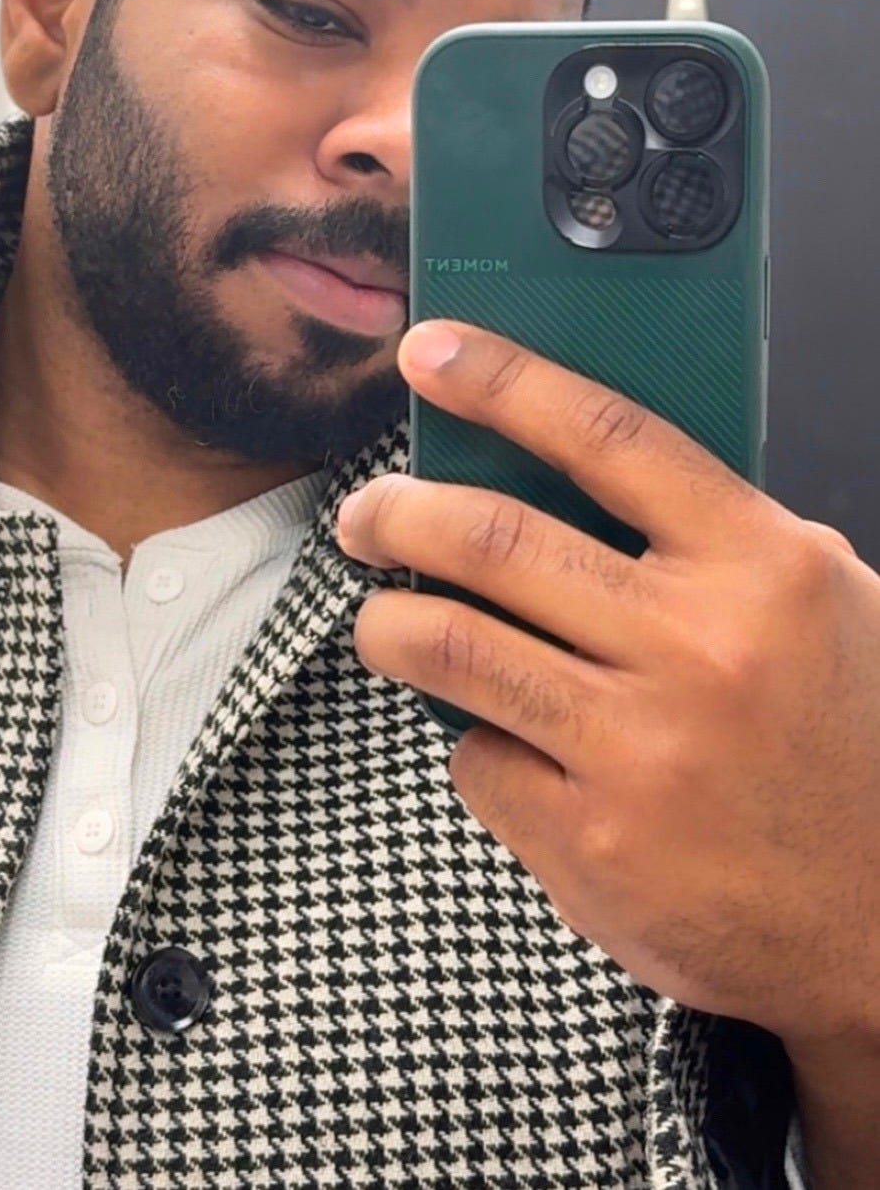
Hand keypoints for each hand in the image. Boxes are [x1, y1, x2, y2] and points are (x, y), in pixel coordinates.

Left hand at [337, 319, 879, 1060]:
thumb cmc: (848, 749)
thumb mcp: (816, 606)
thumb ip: (709, 537)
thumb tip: (564, 470)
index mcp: (763, 569)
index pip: (607, 438)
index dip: (503, 382)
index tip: (429, 352)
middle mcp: (699, 650)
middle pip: (494, 538)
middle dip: (397, 511)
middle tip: (366, 513)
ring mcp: (639, 751)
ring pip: (450, 644)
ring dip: (386, 622)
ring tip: (381, 618)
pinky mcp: (591, 845)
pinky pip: (477, 760)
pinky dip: (471, 739)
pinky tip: (498, 741)